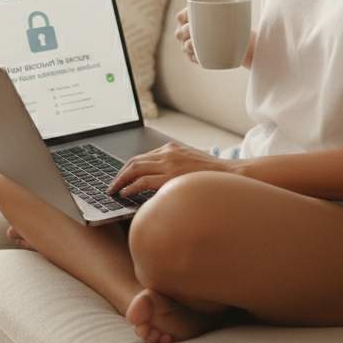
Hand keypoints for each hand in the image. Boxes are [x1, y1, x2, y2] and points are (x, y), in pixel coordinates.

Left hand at [106, 142, 238, 196]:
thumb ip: (174, 167)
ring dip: (121, 181)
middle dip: (120, 174)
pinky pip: (143, 181)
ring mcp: (168, 164)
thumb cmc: (213, 175)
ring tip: (113, 191)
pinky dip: (131, 187)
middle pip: (134, 161)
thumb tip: (160, 181)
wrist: (231, 176)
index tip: (121, 177)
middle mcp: (167, 153)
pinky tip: (125, 194)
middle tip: (111, 185)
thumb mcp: (191, 163)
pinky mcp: (170, 177)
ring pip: (135, 169)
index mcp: (171, 148)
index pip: (142, 157)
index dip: (128, 168)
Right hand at [174, 0, 222, 64]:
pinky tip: (203, 57)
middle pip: (180, 32)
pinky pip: (194, 59)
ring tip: (199, 44)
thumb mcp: (223, 1)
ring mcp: (190, 45)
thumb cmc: (226, 14)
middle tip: (199, 29)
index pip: (182, 16)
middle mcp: (185, 32)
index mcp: (187, 17)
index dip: (186, 16)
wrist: (239, 34)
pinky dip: (197, 58)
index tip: (195, 15)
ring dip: (191, 46)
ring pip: (186, 47)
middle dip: (186, 31)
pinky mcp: (197, 57)